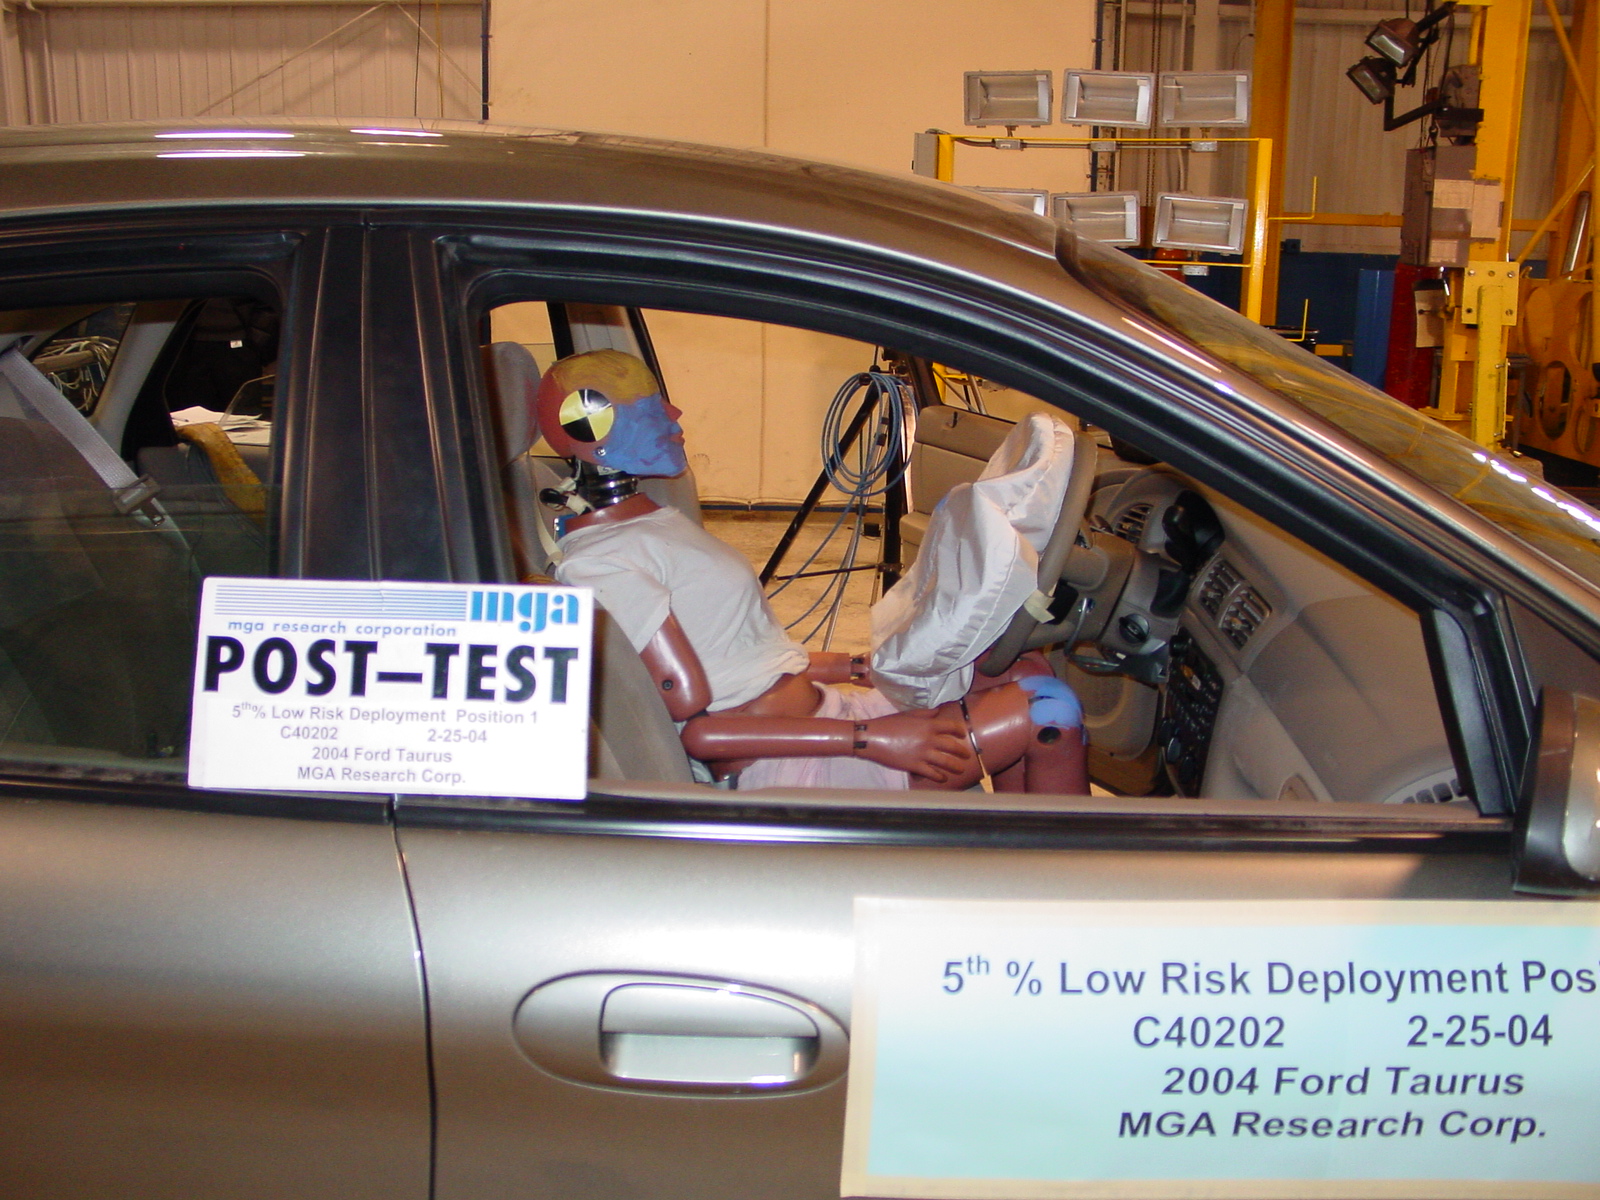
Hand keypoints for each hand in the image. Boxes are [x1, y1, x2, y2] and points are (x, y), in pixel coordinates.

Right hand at [858, 704, 973, 782]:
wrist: (871, 738)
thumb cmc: (889, 723)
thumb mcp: (908, 714)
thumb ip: (926, 713)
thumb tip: (938, 711)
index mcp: (928, 724)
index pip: (952, 727)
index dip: (960, 730)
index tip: (963, 734)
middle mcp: (929, 739)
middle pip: (953, 747)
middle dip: (962, 752)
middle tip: (967, 755)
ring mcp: (923, 754)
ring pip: (946, 762)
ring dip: (956, 767)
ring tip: (960, 769)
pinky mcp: (915, 766)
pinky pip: (932, 773)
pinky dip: (939, 777)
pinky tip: (943, 778)